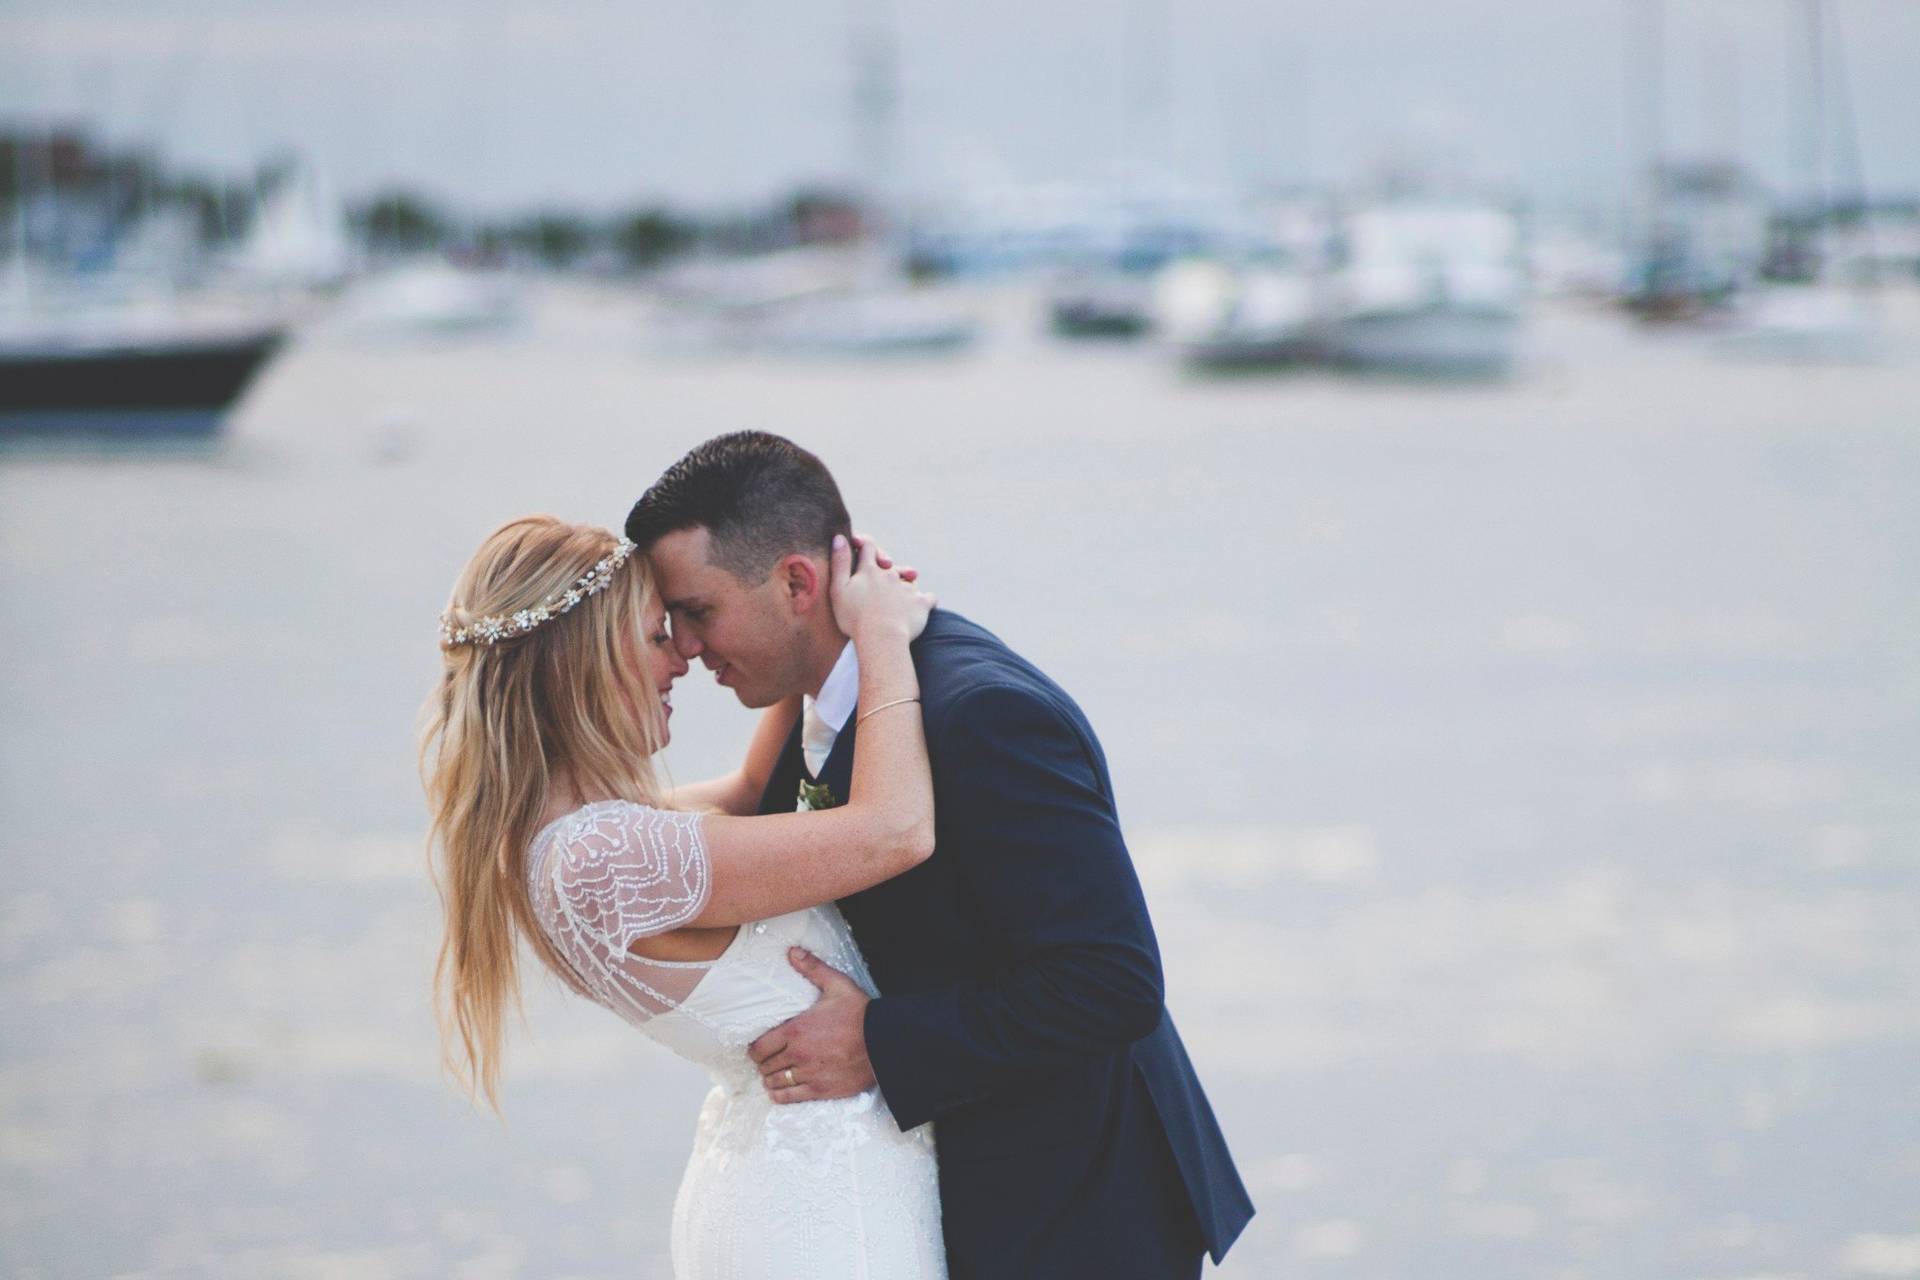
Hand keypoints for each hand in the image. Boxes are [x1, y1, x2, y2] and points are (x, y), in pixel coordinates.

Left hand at [747, 948, 877, 1103]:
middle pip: (766, 1065)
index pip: (760, 1047)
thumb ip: (812, 969)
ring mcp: (809, 1074)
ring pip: (775, 1082)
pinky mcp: (821, 1089)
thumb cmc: (861, 1014)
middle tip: (767, 1060)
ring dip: (771, 1078)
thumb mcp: (837, 986)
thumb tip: (793, 952)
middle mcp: (798, 1055)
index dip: (755, 1049)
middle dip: (763, 1063)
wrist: (885, 1042)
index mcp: (797, 1030)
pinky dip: (779, 1095)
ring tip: (773, 1074)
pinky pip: (790, 1097)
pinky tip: (778, 1090)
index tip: (758, 1048)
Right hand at [828, 533, 934, 643]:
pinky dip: (925, 600)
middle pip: (889, 565)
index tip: (859, 545)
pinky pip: (928, 597)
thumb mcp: (838, 589)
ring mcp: (907, 588)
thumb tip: (839, 537)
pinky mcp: (921, 603)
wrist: (881, 638)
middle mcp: (890, 574)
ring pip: (908, 579)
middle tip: (881, 574)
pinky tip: (922, 605)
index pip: (868, 547)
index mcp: (869, 570)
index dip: (864, 543)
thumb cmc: (854, 617)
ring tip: (898, 597)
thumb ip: (840, 563)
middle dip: (884, 566)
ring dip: (905, 583)